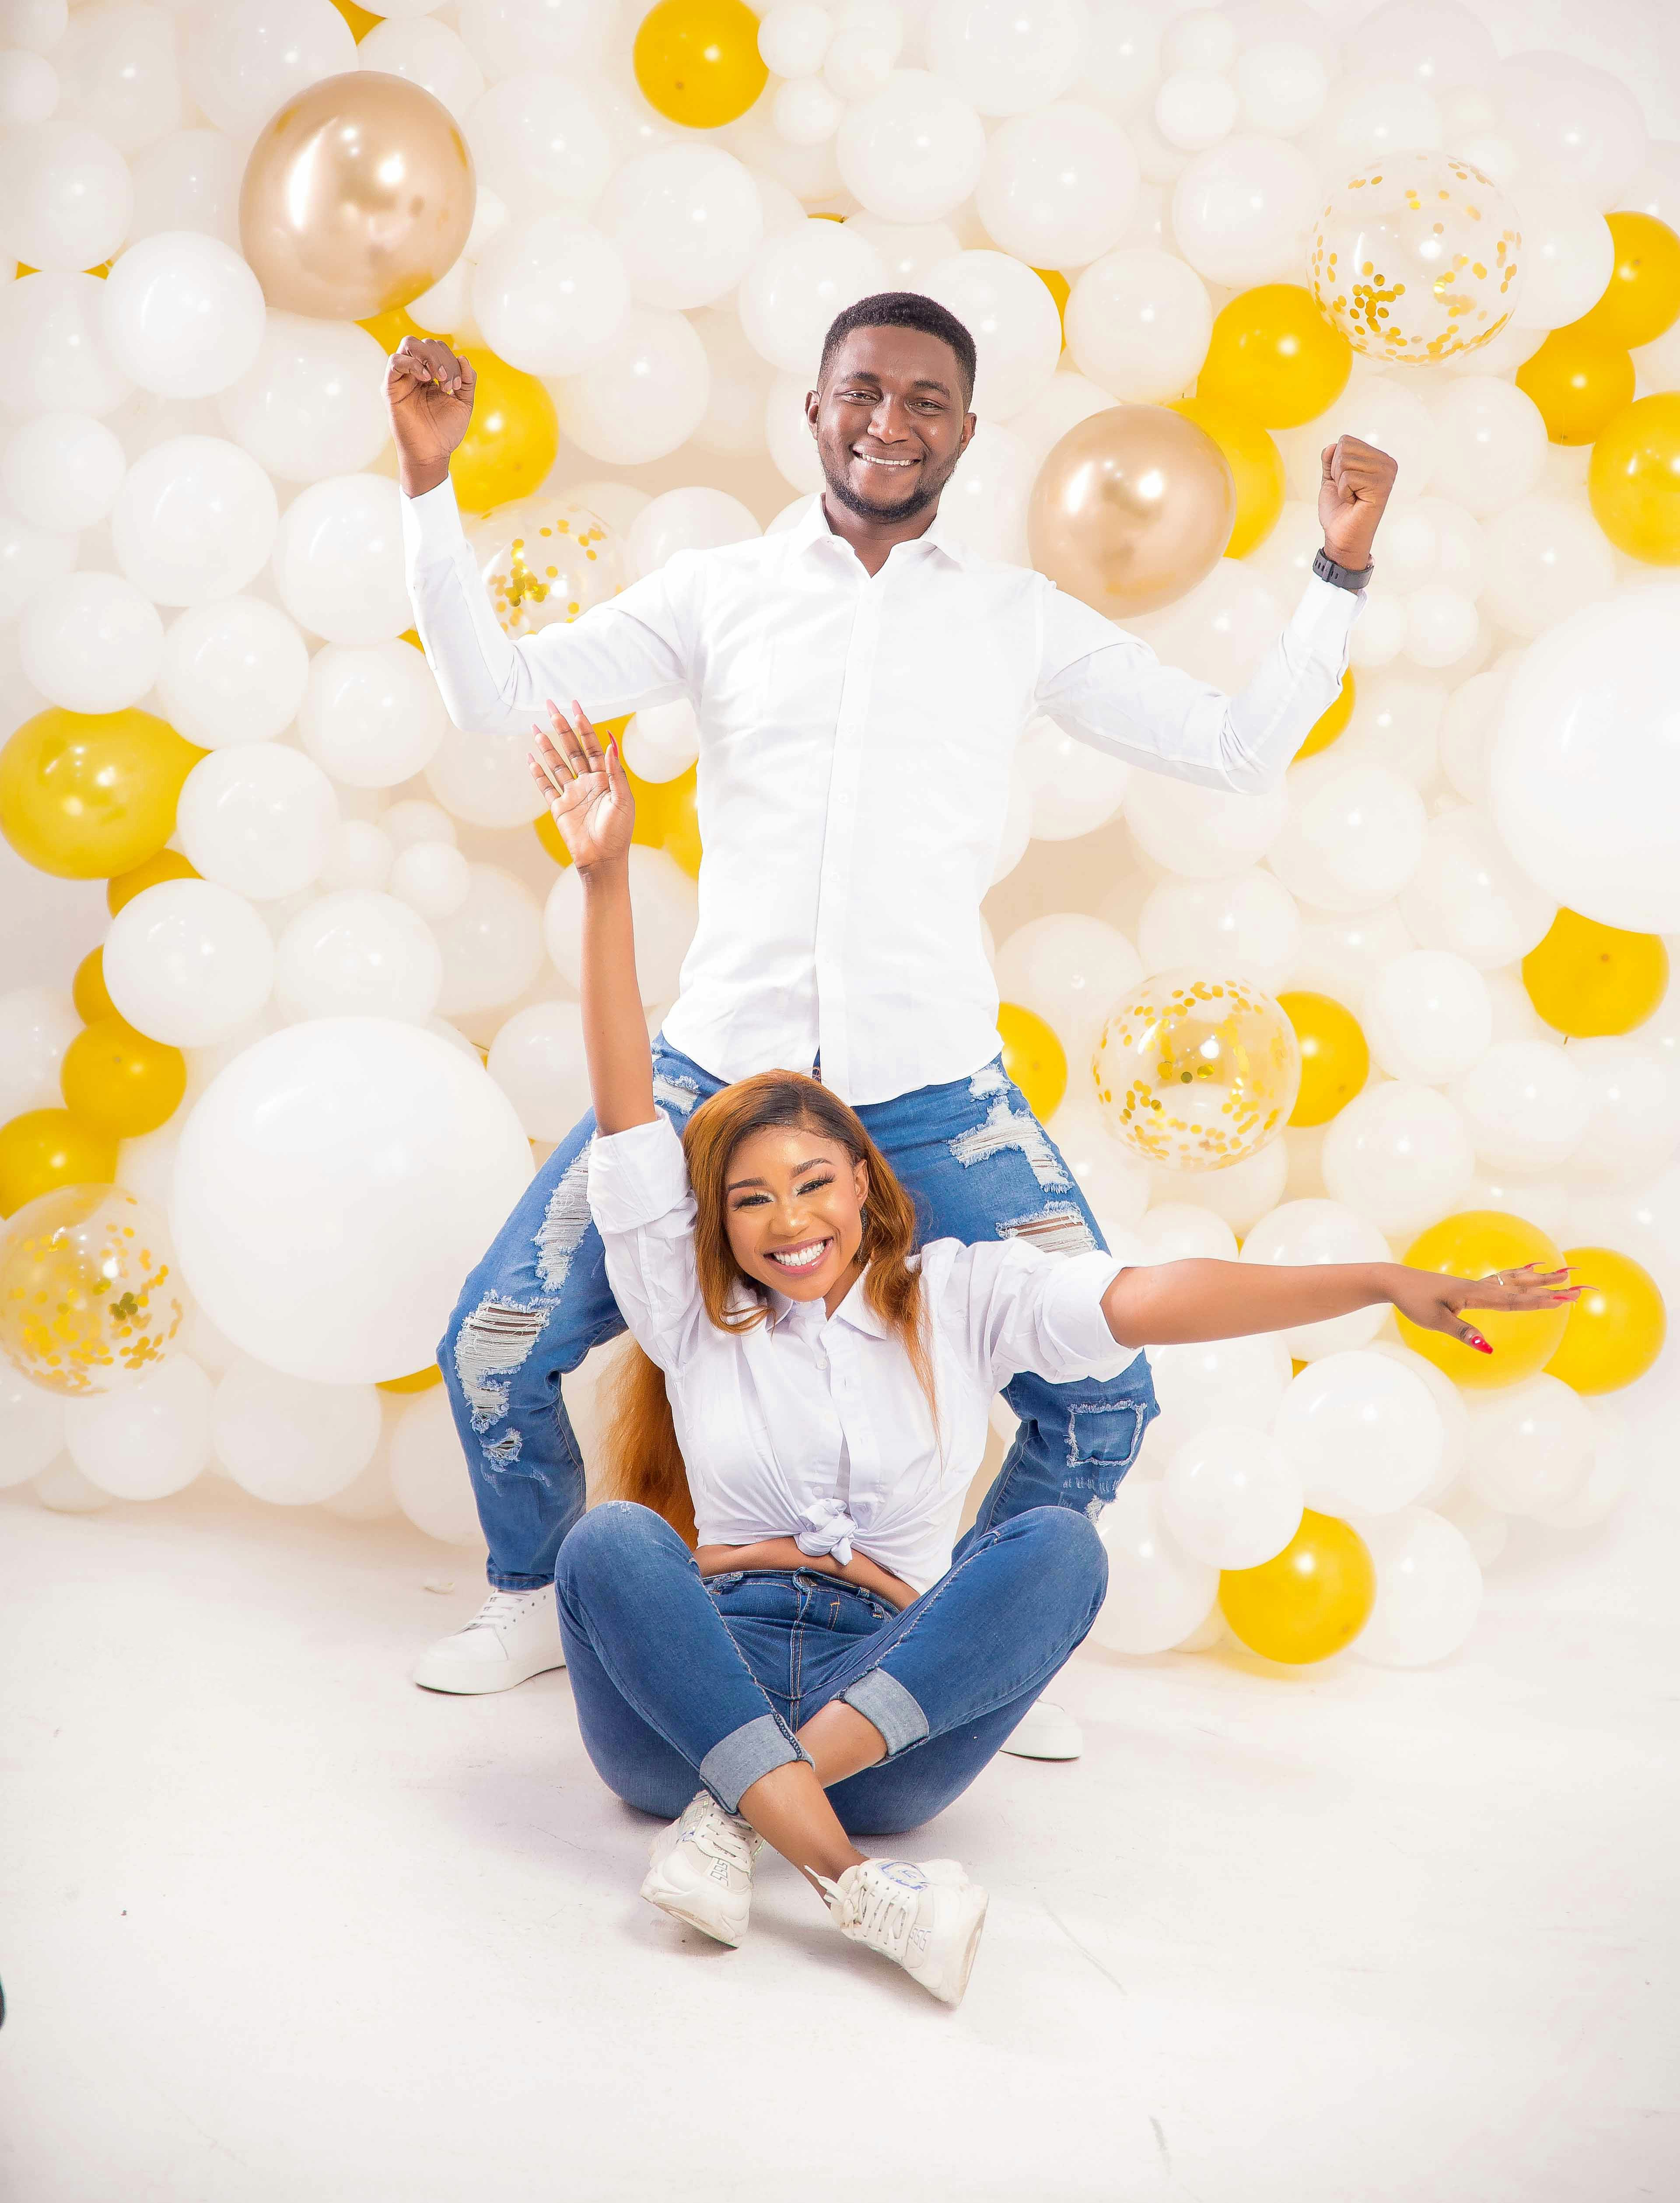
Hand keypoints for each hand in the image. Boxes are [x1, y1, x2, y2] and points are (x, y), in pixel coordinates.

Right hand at [385, 336, 475, 494]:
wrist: (433, 454)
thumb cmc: (446, 432)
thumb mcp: (464, 403)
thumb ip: (467, 380)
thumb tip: (463, 357)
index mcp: (432, 374)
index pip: (440, 349)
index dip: (452, 361)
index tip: (457, 386)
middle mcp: (416, 372)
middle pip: (426, 343)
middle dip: (443, 359)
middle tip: (449, 385)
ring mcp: (402, 378)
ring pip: (409, 344)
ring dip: (429, 356)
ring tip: (438, 378)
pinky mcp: (391, 387)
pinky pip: (395, 361)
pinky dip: (412, 364)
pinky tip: (426, 378)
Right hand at [528, 700, 633, 871]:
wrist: (603, 860)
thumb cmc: (619, 832)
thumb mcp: (623, 800)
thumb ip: (616, 771)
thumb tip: (611, 742)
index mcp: (605, 777)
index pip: (593, 745)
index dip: (584, 725)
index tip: (575, 706)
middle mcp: (587, 781)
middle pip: (571, 748)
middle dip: (562, 726)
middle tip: (550, 706)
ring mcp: (572, 793)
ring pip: (556, 763)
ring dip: (547, 745)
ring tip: (536, 727)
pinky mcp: (559, 807)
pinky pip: (545, 786)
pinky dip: (537, 772)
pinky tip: (530, 757)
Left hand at [1318, 433, 1397, 567]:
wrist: (1341, 537)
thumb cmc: (1339, 511)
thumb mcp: (1331, 480)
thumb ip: (1331, 460)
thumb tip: (1331, 445)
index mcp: (1378, 458)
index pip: (1346, 441)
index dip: (1335, 463)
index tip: (1345, 483)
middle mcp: (1387, 463)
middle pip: (1344, 448)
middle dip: (1336, 472)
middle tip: (1347, 491)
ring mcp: (1387, 473)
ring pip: (1345, 461)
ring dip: (1340, 483)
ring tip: (1351, 497)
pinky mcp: (1382, 486)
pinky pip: (1348, 477)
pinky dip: (1344, 492)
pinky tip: (1354, 502)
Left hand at [1385, 1261, 1578, 1355]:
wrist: (1397, 1280)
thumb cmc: (1414, 1301)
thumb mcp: (1435, 1321)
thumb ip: (1463, 1332)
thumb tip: (1488, 1348)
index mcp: (1474, 1294)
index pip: (1513, 1301)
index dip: (1539, 1302)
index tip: (1563, 1300)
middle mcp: (1481, 1286)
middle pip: (1523, 1287)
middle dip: (1552, 1287)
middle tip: (1581, 1285)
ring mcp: (1478, 1284)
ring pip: (1517, 1279)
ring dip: (1543, 1277)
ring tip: (1567, 1270)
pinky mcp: (1472, 1285)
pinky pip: (1504, 1278)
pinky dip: (1523, 1272)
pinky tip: (1534, 1268)